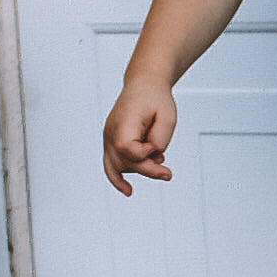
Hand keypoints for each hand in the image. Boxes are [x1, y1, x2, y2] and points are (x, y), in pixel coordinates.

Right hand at [103, 78, 177, 195]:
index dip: (148, 155)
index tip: (159, 148)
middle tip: (168, 174)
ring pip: (118, 167)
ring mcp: (108, 138)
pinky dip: (116, 179)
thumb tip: (153, 157)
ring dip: (139, 169)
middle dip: (148, 170)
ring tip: (158, 162)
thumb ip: (160, 139)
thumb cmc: (156, 99)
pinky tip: (127, 191)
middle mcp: (111, 133)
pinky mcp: (112, 142)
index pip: (131, 152)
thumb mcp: (167, 117)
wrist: (145, 85)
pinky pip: (110, 164)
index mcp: (123, 124)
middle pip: (124, 163)